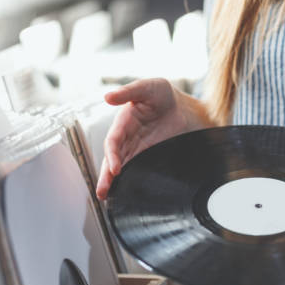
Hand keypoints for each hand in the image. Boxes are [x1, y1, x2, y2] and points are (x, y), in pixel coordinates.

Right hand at [96, 78, 209, 199]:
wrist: (181, 107)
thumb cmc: (162, 95)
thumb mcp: (147, 87)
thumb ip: (128, 91)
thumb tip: (107, 96)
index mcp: (122, 123)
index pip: (113, 142)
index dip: (112, 155)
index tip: (114, 168)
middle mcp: (125, 139)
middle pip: (112, 160)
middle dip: (106, 176)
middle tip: (102, 191)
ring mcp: (135, 150)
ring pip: (120, 169)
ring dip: (112, 182)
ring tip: (106, 197)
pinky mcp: (147, 158)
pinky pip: (135, 171)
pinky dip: (128, 182)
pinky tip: (124, 194)